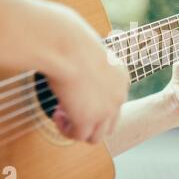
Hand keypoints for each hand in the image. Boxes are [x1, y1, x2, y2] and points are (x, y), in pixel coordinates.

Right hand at [44, 8, 129, 142]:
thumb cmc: (72, 41)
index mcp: (122, 78)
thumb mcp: (88, 52)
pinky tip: (57, 114)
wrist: (67, 46)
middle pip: (110, 124)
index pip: (115, 103)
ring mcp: (105, 111)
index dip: (95, 103)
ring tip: (62, 113)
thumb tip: (79, 68)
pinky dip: (66, 129)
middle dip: (90, 120)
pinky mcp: (88, 119)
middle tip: (69, 108)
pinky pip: (78, 136)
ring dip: (78, 129)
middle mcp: (119, 97)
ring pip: (96, 136)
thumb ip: (89, 65)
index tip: (77, 93)